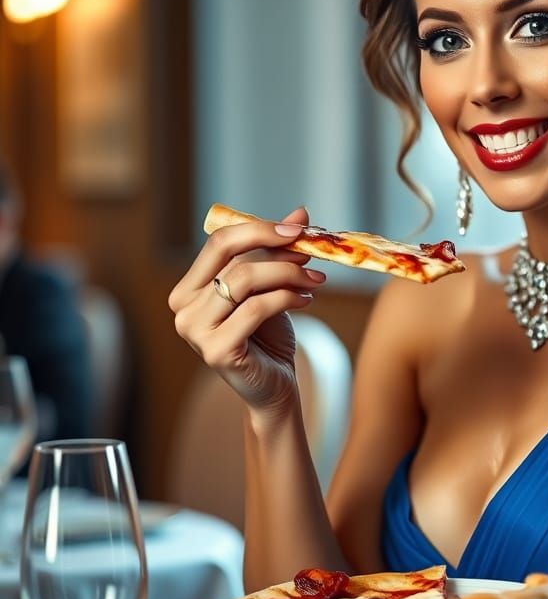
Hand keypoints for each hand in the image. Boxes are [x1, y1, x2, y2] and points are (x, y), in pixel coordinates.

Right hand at [168, 206, 326, 413]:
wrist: (273, 386)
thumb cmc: (268, 336)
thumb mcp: (272, 287)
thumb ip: (278, 250)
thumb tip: (301, 212)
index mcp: (189, 287)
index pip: (219, 242)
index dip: (260, 229)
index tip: (298, 229)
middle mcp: (182, 308)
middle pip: (233, 258)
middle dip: (278, 250)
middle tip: (311, 253)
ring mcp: (195, 331)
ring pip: (245, 280)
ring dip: (288, 274)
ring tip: (314, 280)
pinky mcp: (216, 350)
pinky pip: (257, 308)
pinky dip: (288, 298)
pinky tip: (307, 300)